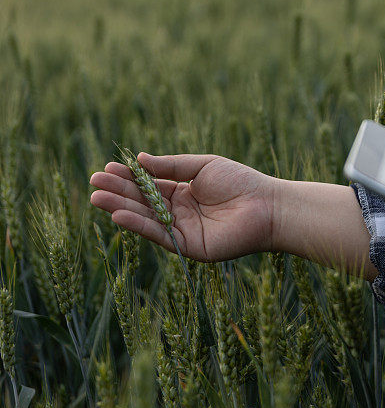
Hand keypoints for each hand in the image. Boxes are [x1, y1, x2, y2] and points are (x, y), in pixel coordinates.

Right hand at [90, 153, 277, 261]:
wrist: (268, 206)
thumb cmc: (242, 182)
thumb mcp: (203, 166)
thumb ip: (172, 166)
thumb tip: (139, 160)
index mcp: (185, 193)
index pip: (150, 186)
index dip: (129, 179)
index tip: (107, 169)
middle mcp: (181, 214)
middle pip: (143, 202)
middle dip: (118, 192)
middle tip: (93, 182)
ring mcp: (183, 231)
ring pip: (147, 219)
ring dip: (121, 208)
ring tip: (96, 197)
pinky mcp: (189, 247)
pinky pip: (160, 236)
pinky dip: (139, 225)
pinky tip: (119, 215)